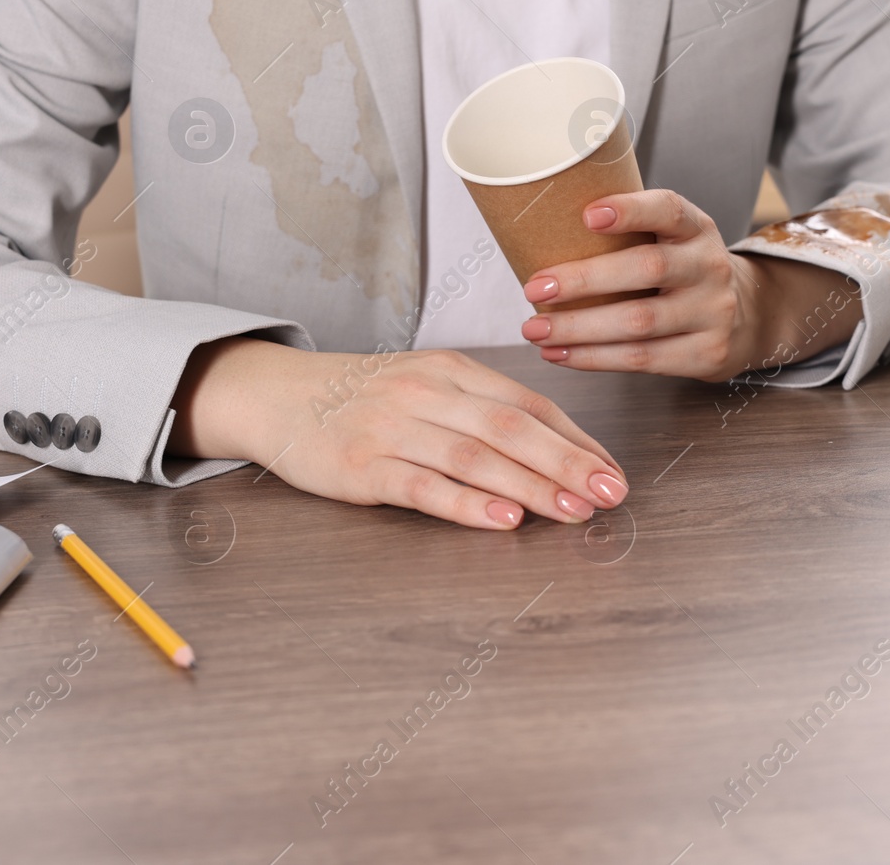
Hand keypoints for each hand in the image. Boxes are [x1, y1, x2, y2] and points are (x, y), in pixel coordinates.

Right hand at [167, 338, 627, 530]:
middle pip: (510, 427)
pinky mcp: (361, 466)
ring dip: (530, 486)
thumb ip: (481, 411)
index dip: (575, 439)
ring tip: (572, 512)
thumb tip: (554, 452)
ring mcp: (391, 428)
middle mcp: (425, 393)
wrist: (277, 396)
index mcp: (450, 371)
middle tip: (610, 494)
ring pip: (473, 456)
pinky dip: (466, 503)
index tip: (612, 471)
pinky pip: (422, 486)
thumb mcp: (425, 387)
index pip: (527, 403)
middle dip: (567, 463)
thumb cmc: (362, 399)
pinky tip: (502, 519)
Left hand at [519, 189, 861, 379]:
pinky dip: (592, 358)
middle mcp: (708, 267)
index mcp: (695, 228)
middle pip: (647, 269)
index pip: (668, 209)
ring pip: (639, 322)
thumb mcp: (668, 239)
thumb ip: (626, 233)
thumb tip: (536, 229)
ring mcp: (712, 312)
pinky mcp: (705, 354)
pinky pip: (641, 359)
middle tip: (535, 288)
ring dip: (578, 329)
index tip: (587, 214)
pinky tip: (559, 354)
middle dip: (584, 279)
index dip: (630, 210)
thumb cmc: (679, 271)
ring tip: (534, 330)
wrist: (741, 317)